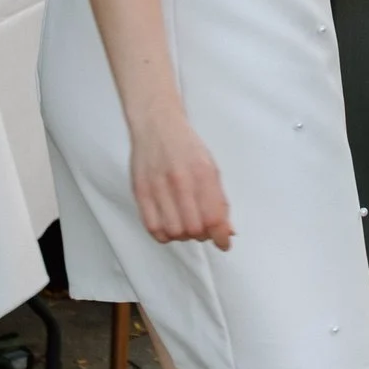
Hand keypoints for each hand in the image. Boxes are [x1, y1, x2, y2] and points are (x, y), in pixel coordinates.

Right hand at [129, 111, 233, 247]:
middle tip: (203, 228)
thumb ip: (219, 200)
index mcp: (203, 173)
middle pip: (194, 228)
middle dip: (202, 235)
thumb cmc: (186, 146)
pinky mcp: (141, 191)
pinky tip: (170, 226)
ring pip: (174, 231)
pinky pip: (153, 227)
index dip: (221, 237)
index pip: (214, 217)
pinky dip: (164, 234)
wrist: (157, 125)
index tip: (223, 243)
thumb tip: (227, 230)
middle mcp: (180, 181)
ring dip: (183, 235)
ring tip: (185, 225)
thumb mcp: (211, 168)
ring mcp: (158, 186)